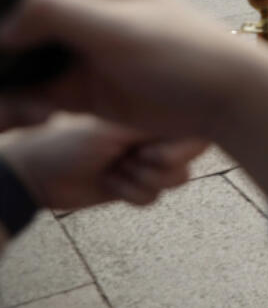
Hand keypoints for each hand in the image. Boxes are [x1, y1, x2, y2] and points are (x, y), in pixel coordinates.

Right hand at [0, 0, 267, 195]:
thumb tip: (2, 22)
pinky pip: (24, 89)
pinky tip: (24, 112)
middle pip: (6, 0)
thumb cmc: (187, 51)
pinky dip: (13, 98)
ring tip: (15, 91)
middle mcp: (71, 7)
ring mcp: (70, 47)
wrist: (224, 101)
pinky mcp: (72, 87)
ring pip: (7, 48)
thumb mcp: (122, 26)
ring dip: (1, 65)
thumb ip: (60, 11)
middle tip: (2, 48)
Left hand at [0, 114, 204, 210]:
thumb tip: (193, 121)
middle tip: (131, 159)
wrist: (34, 174)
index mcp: (152, 110)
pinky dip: (131, 194)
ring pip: (176, 180)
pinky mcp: (135, 184)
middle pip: (189, 156)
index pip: (193, 126)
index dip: (182, 146)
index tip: (151, 151)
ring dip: (142, 181)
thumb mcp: (115, 130)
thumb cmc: (68, 142)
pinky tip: (109, 182)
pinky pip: (155, 198)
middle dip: (160, 166)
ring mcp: (146, 159)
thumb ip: (156, 128)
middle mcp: (154, 133)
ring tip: (116, 170)